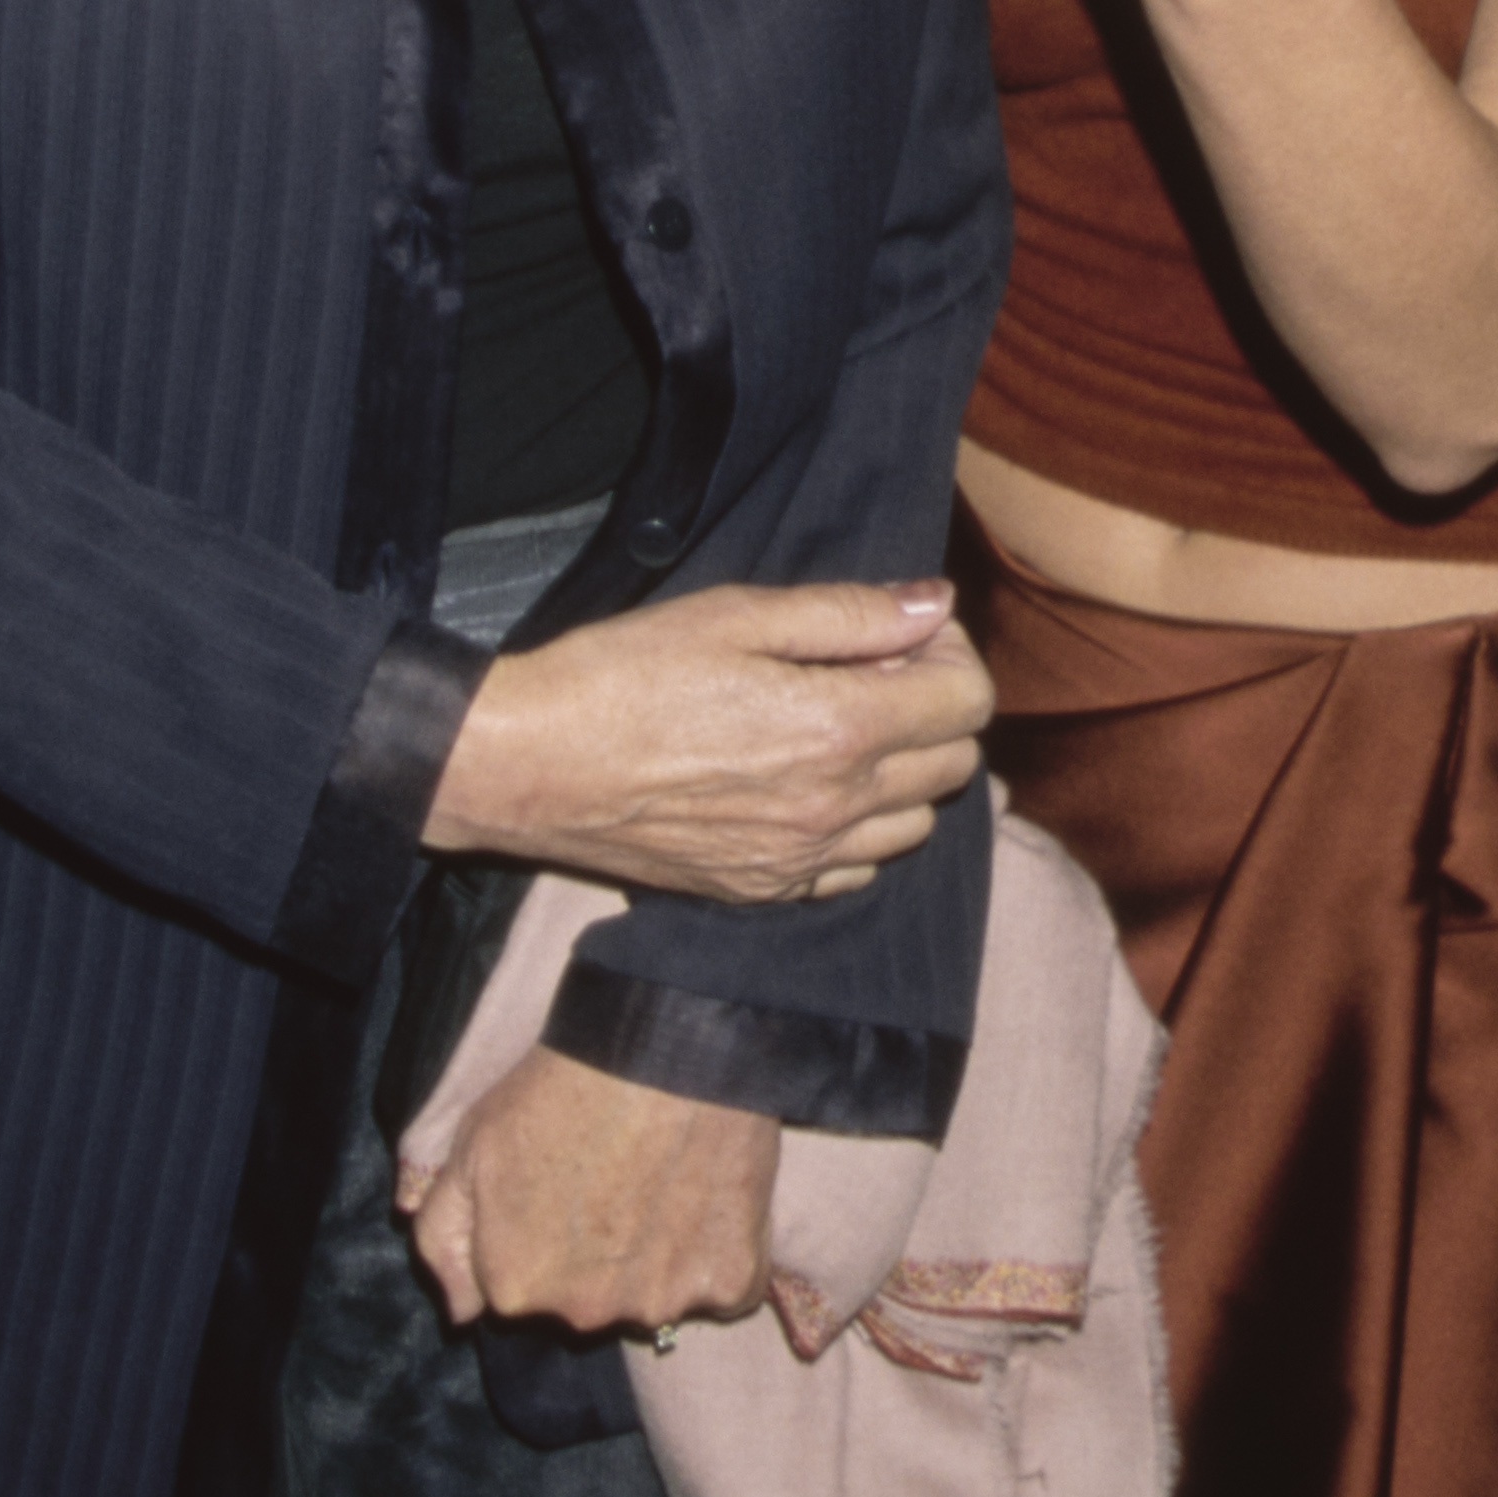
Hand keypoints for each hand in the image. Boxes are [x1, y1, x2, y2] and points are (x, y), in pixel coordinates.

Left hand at [399, 1047, 773, 1338]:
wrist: (664, 1044)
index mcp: (514, 1287)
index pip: (520, 1289)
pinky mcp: (730, 1284)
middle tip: (614, 1183)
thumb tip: (463, 1312)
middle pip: (589, 1301)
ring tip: (665, 1185)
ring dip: (659, 1264)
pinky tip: (710, 1200)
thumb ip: (443, 1239)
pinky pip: (725, 1291)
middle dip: (596, 1261)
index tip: (560, 1190)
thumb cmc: (561, 1088)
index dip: (538, 1237)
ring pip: (655, 1300)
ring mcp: (661, 1304)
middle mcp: (585, 1314)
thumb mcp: (468, 1149)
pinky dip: (720, 1259)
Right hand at [425, 580, 991, 898]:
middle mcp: (835, 807)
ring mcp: (800, 860)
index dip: (949, 654)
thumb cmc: (622, 675)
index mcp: (839, 729)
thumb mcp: (736, 615)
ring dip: (901, 774)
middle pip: (956, 764)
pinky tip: (806, 787)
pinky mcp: (762, 891)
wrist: (528, 766)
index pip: (969, 700)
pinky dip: (858, 830)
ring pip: (915, 825)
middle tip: (869, 674)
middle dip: (933, 710)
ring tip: (837, 731)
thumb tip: (936, 605)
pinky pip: (856, 871)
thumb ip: (850, 614)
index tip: (902, 634)